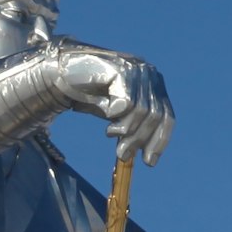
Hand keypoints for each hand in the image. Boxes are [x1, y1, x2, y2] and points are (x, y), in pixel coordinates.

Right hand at [51, 43, 174, 164]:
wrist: (64, 73)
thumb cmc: (92, 94)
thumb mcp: (118, 115)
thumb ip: (134, 129)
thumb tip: (148, 158)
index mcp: (154, 86)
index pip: (167, 117)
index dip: (160, 141)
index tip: (149, 162)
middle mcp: (150, 75)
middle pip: (156, 116)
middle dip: (139, 140)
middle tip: (122, 155)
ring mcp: (137, 69)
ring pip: (142, 111)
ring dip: (126, 131)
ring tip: (109, 133)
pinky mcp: (122, 69)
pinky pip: (127, 102)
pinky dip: (117, 114)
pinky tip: (108, 112)